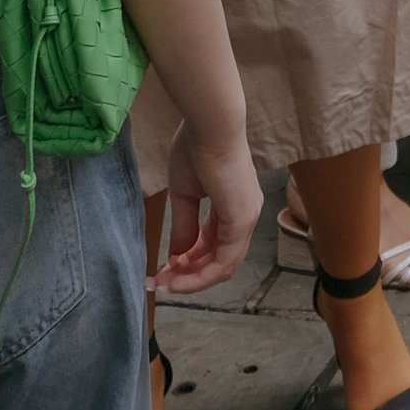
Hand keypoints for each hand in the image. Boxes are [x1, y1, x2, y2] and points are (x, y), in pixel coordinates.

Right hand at [153, 118, 261, 296]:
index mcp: (233, 205)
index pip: (215, 244)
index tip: (165, 269)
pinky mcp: (241, 220)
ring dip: (194, 279)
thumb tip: (177, 256)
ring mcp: (246, 218)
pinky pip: (224, 260)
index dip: (190, 261)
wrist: (209, 125)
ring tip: (166, 284)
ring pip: (223, 265)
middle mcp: (245, 214)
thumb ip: (184, 225)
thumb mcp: (185, 193)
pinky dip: (201, 275)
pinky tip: (177, 277)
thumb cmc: (196, 148)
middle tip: (162, 281)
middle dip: (190, 275)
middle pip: (220, 259)